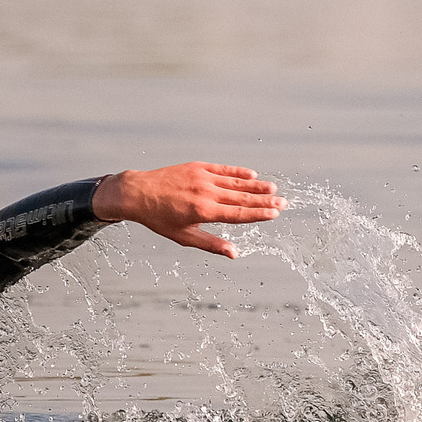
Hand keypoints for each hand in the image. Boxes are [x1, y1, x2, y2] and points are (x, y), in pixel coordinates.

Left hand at [93, 162, 282, 258]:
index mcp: (203, 212)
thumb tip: (234, 254)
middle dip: (264, 201)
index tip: (275, 213)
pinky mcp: (197, 167)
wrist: (138, 193)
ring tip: (273, 189)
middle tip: (284, 202)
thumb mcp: (184, 236)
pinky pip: (223, 169)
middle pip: (241, 198)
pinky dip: (238, 172)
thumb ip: (211, 244)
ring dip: (256, 186)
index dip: (259, 214)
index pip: (238, 213)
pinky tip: (252, 175)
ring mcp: (202, 177)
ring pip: (235, 182)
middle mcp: (205, 192)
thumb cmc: (160, 219)